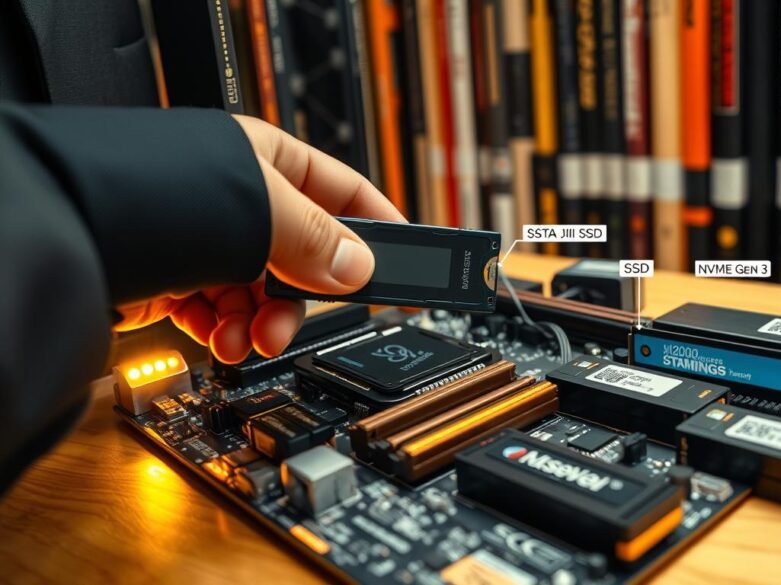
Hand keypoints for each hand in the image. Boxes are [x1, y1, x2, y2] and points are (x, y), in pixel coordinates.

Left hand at [113, 115, 404, 362]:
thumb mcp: (258, 212)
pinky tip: (220, 338)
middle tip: (302, 316)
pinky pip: (224, 314)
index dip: (376, 231)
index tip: (406, 268)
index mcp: (266, 161)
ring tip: (251, 338)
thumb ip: (318, 241)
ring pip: (265, 294)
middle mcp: (238, 201)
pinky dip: (228, 333)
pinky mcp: (173, 281)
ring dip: (265, 324)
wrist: (58, 235)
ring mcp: (205, 243)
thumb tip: (362, 268)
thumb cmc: (146, 193)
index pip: (343, 195)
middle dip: (304, 296)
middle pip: (304, 257)